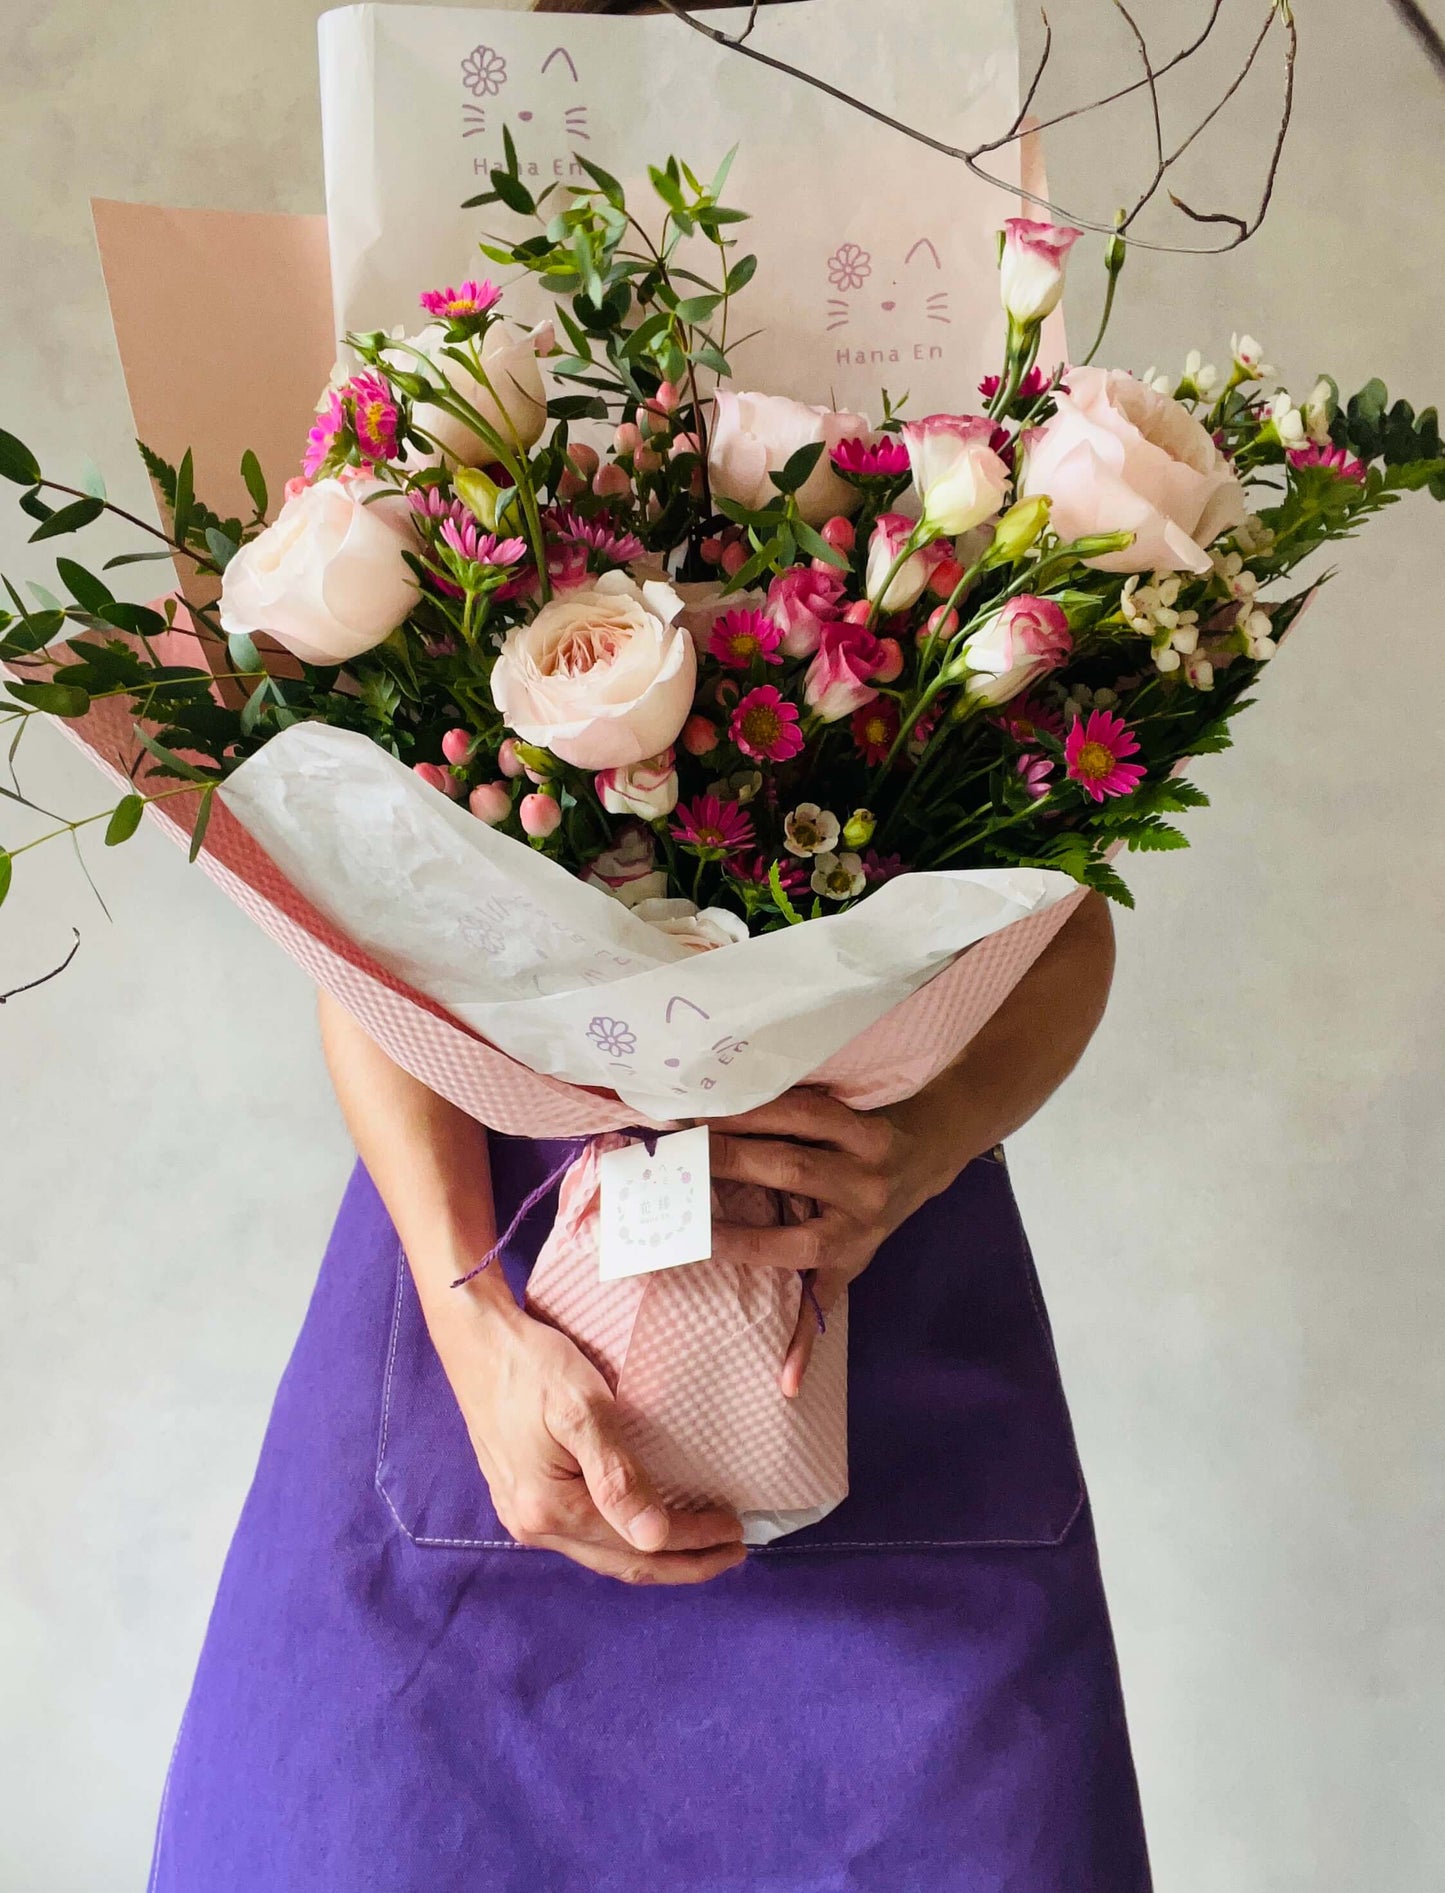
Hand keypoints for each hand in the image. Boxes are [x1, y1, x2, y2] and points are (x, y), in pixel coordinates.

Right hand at [430, 1291, 745, 1585]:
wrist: (476, 1341)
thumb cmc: (532, 1366)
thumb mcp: (581, 1409)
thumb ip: (617, 1476)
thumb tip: (655, 1538)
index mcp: (550, 1509)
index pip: (639, 1543)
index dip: (693, 1542)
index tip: (737, 1532)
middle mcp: (533, 1526)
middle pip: (621, 1563)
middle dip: (681, 1563)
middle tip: (732, 1551)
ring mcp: (523, 1516)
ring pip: (601, 1554)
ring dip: (652, 1553)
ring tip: (699, 1543)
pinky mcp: (520, 1499)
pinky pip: (583, 1535)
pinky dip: (622, 1537)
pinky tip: (644, 1523)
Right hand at [709, 1088, 943, 1398]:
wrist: (929, 1157)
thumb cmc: (868, 1221)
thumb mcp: (846, 1271)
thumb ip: (812, 1320)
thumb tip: (786, 1390)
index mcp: (844, 1245)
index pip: (783, 1246)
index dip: (736, 1241)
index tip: (686, 1233)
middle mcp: (859, 1201)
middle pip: (787, 1175)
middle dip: (728, 1162)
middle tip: (675, 1153)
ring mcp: (865, 1157)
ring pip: (798, 1134)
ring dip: (743, 1122)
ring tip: (695, 1117)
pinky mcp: (867, 1121)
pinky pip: (815, 1106)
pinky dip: (772, 1099)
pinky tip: (733, 1093)